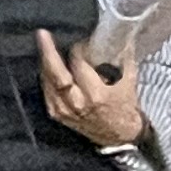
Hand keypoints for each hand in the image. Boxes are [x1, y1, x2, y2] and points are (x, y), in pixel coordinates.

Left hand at [38, 31, 147, 151]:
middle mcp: (77, 103)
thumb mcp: (128, 81)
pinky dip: (46, 76)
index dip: (78, 50)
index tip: (81, 42)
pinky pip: (46, 90)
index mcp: (96, 95)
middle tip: (42, 34)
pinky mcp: (56, 114)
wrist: (120, 136)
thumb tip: (118, 36)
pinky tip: (47, 65)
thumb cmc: (125, 106)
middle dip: (48, 51)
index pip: (79, 65)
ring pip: (47, 80)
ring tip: (44, 44)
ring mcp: (63, 110)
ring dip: (46, 61)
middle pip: (56, 73)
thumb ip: (122, 58)